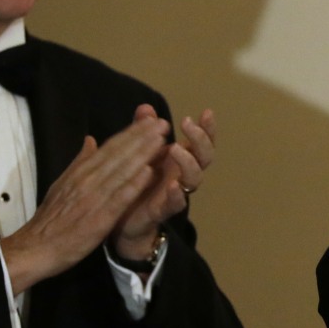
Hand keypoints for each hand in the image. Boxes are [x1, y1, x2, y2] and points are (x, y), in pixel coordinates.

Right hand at [1, 114, 168, 291]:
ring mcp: (93, 198)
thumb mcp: (63, 184)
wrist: (37, 247)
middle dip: (141, 137)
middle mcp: (87, 180)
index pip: (109, 148)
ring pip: (121, 171)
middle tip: (162, 122)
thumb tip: (90, 140)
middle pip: (118, 154)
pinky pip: (119, 198)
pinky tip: (149, 172)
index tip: (149, 121)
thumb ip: (80, 162)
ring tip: (160, 139)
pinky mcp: (98, 218)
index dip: (131, 133)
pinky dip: (133, 184)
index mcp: (80, 172)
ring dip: (142, 154)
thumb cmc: (52, 219)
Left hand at [113, 106, 217, 261]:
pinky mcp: (163, 210)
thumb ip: (142, 130)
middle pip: (205, 156)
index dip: (207, 128)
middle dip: (201, 139)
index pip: (200, 141)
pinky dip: (177, 194)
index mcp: (179, 159)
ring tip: (176, 148)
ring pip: (195, 178)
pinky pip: (176, 203)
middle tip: (188, 124)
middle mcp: (182, 174)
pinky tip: (173, 184)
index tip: (206, 112)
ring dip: (188, 162)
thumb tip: (146, 108)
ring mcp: (175, 192)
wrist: (121, 219)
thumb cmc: (136, 183)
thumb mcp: (137, 152)